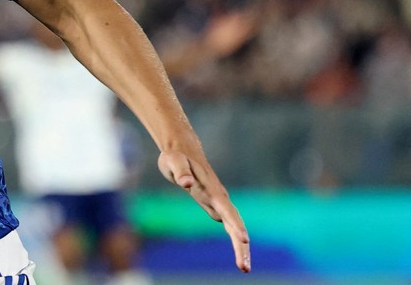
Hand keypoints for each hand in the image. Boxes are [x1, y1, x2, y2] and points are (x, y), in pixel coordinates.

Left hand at [158, 150, 250, 272]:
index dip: (235, 224)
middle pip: (234, 223)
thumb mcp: (173, 161)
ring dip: (241, 247)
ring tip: (245, 268)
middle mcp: (219, 197)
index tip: (244, 239)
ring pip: (234, 226)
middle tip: (245, 268)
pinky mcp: (215, 206)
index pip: (226, 209)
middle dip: (240, 245)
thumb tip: (186, 183)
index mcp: (211, 189)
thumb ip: (180, 171)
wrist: (183, 151)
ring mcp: (219, 203)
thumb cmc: (176, 156)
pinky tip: (240, 256)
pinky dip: (235, 240)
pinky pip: (229, 225)